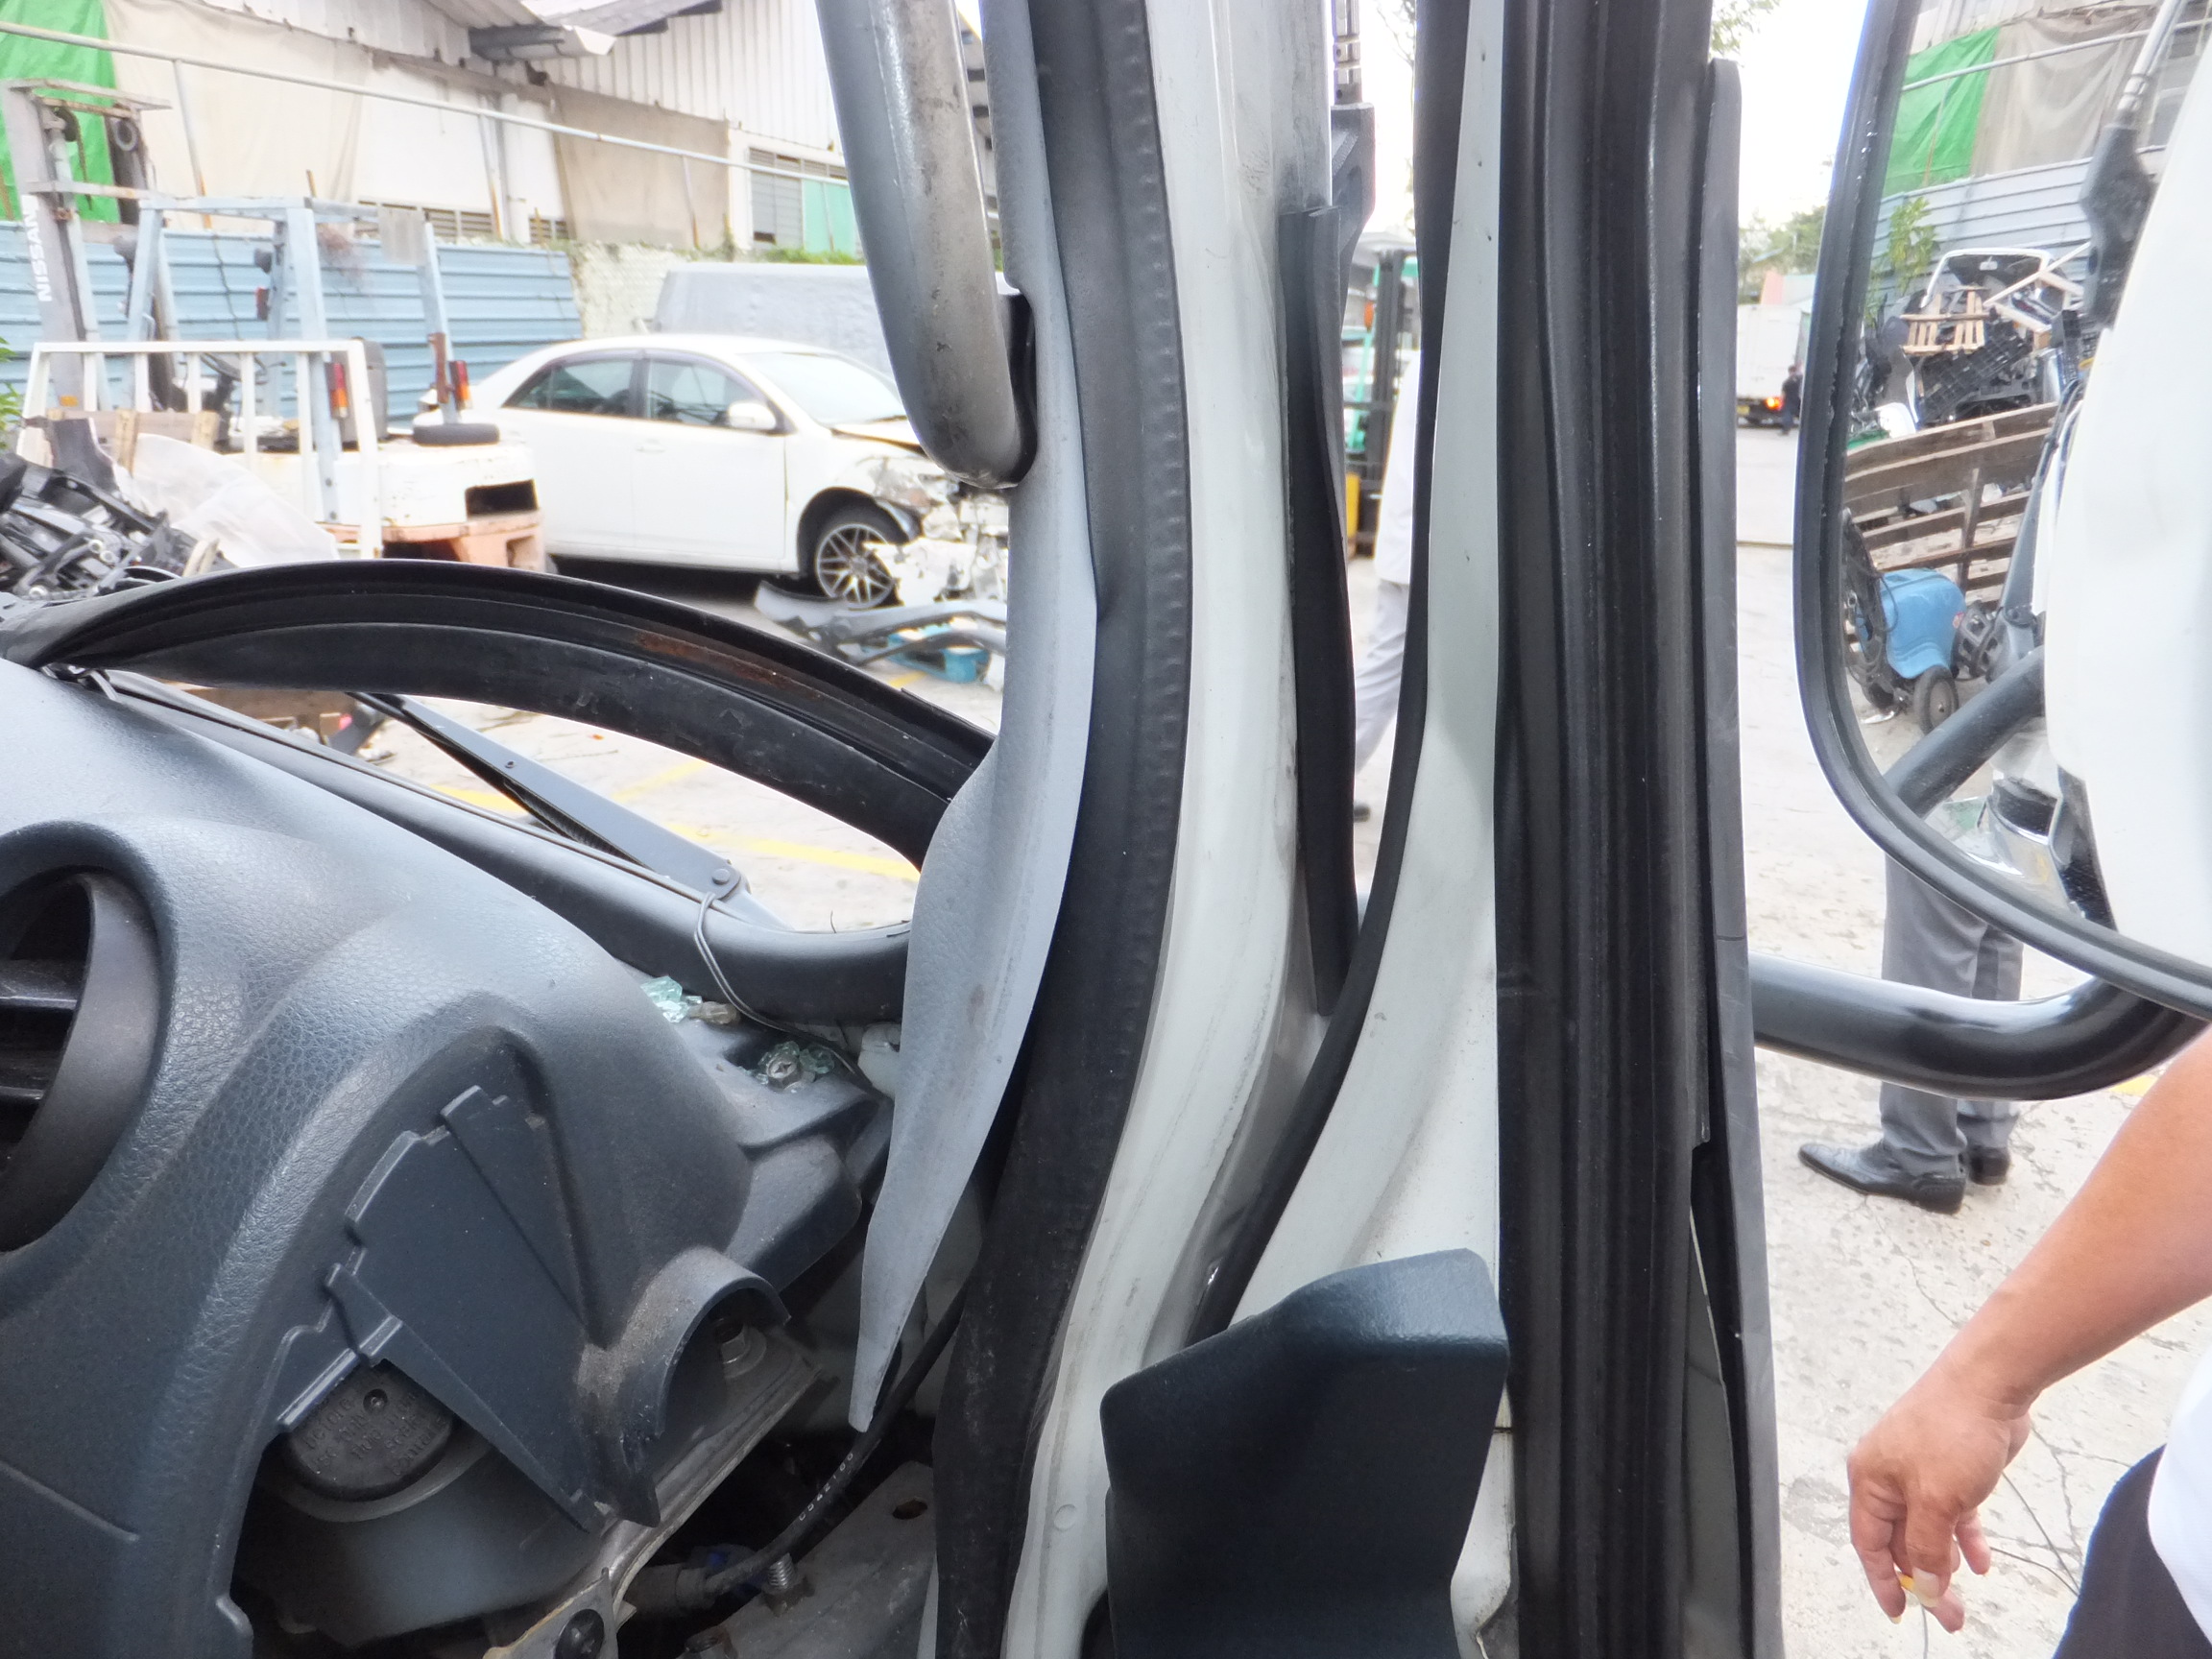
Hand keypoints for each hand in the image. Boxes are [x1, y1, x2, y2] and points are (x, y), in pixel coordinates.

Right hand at [1846, 1360, 2031, 1631]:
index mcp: (1870, 1481)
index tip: (1900, 1613)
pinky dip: (1964, 1537)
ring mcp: (1920, 1472)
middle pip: (1900, 1541)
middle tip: (1948, 1613)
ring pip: (1928, 1530)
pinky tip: (1982, 1560)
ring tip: (1966, 1595)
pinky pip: (1952, 1514)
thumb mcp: (1936, 1501)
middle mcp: (1889, 1478)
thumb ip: (1927, 1548)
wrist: (1989, 1385)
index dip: (1884, 1581)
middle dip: (1923, 1579)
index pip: (1869, 1543)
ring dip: (1946, 1562)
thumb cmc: (1951, 1430)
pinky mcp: (1950, 1469)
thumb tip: (1926, 1586)